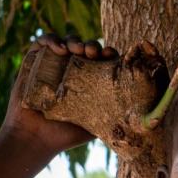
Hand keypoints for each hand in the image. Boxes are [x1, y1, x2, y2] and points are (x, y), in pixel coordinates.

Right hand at [0, 32, 119, 157]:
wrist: (36, 138)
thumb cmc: (67, 135)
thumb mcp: (98, 126)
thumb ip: (115, 116)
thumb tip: (142, 114)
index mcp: (90, 80)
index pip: (104, 59)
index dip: (109, 53)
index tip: (110, 55)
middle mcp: (73, 70)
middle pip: (87, 47)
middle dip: (92, 45)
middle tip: (93, 52)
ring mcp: (54, 63)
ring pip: (68, 41)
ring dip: (75, 40)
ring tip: (77, 49)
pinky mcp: (34, 61)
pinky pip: (44, 41)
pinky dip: (52, 39)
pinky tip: (59, 48)